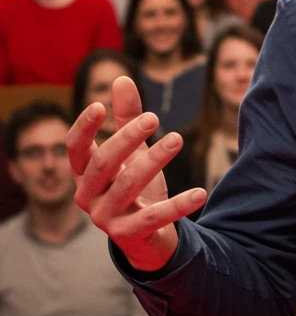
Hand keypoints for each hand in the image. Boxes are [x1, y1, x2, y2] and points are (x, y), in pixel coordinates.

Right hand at [66, 76, 206, 271]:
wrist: (146, 236)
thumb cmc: (134, 185)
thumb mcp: (133, 152)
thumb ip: (126, 119)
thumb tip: (120, 78)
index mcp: (84, 174)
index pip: (74, 148)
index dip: (84, 128)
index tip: (99, 105)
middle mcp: (88, 196)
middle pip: (103, 163)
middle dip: (127, 138)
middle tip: (153, 117)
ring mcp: (105, 218)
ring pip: (128, 185)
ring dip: (154, 160)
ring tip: (177, 138)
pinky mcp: (128, 235)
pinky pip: (154, 218)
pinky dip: (179, 205)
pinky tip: (201, 192)